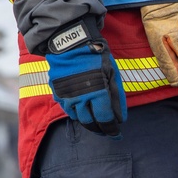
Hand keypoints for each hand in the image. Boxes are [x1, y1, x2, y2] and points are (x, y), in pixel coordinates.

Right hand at [45, 19, 126, 135]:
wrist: (71, 42)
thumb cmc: (96, 56)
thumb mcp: (112, 73)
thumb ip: (116, 97)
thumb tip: (120, 118)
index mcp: (97, 93)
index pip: (105, 119)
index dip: (111, 129)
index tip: (117, 134)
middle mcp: (80, 98)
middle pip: (90, 122)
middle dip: (100, 129)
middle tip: (106, 131)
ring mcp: (67, 96)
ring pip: (77, 117)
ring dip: (88, 122)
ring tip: (95, 122)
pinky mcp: (58, 92)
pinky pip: (67, 109)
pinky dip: (76, 113)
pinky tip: (82, 111)